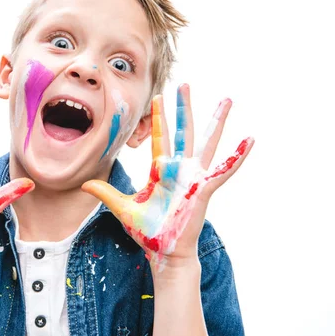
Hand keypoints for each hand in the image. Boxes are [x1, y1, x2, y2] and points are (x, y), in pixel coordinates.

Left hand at [82, 84, 252, 270]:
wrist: (164, 251)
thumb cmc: (148, 231)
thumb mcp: (123, 208)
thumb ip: (106, 192)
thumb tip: (84, 184)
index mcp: (161, 170)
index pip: (160, 136)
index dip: (159, 116)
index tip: (159, 96)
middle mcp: (179, 169)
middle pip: (183, 131)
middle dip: (183, 107)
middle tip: (184, 84)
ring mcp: (193, 177)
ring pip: (207, 142)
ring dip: (216, 121)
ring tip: (227, 100)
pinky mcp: (204, 188)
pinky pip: (224, 169)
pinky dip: (237, 155)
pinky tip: (249, 139)